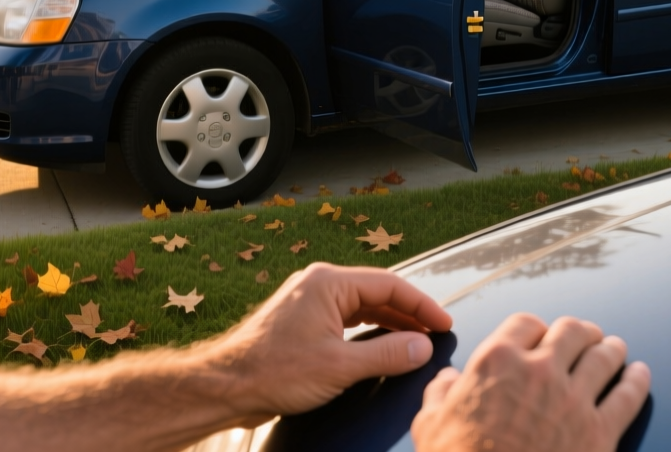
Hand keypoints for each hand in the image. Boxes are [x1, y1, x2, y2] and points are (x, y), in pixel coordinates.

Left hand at [209, 262, 452, 419]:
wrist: (226, 387)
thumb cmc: (273, 372)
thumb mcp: (339, 367)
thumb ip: (387, 355)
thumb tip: (422, 347)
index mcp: (328, 283)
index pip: (389, 285)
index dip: (422, 305)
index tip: (443, 322)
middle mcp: (319, 285)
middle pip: (377, 293)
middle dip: (409, 313)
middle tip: (436, 333)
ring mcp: (309, 302)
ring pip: (362, 306)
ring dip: (390, 323)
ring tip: (416, 340)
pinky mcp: (303, 321)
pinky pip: (346, 318)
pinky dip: (369, 330)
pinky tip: (383, 344)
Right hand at [411, 314, 650, 451]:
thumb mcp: (431, 424)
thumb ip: (441, 393)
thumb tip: (447, 380)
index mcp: (497, 362)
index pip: (525, 323)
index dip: (536, 327)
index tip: (541, 335)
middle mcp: (539, 372)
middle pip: (571, 331)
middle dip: (580, 331)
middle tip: (585, 335)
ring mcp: (573, 400)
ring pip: (603, 356)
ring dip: (610, 349)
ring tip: (615, 348)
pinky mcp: (600, 432)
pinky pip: (628, 396)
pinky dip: (637, 380)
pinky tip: (640, 374)